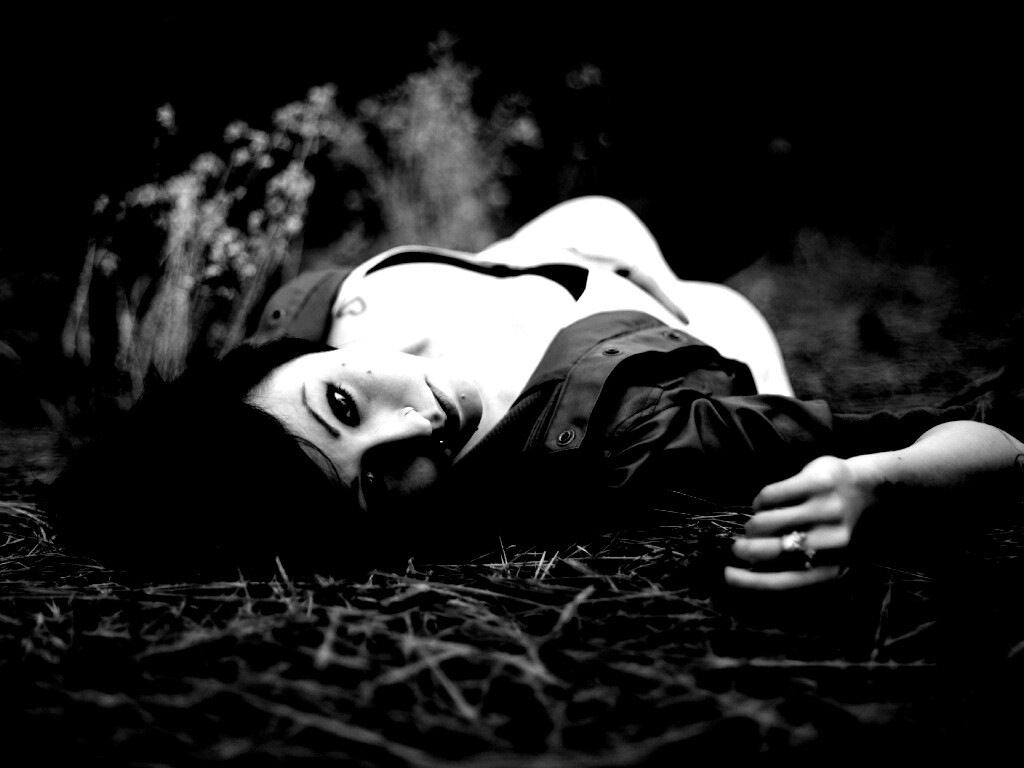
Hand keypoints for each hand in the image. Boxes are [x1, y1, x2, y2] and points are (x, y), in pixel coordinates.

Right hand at [725, 455, 874, 589]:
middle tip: (736, 546)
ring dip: (754, 524)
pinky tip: (765, 503)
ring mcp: (826, 509)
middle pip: (771, 550)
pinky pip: (771, 496)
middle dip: (745, 549)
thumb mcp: (831, 554)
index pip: (786, 580)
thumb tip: (753, 570)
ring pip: (766, 522)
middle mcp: (833, 541)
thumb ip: (800, 565)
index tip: (726, 575)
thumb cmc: (841, 527)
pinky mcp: (818, 483)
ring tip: (756, 523)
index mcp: (836, 566)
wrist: (874, 488)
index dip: (751, 581)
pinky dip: (761, 501)